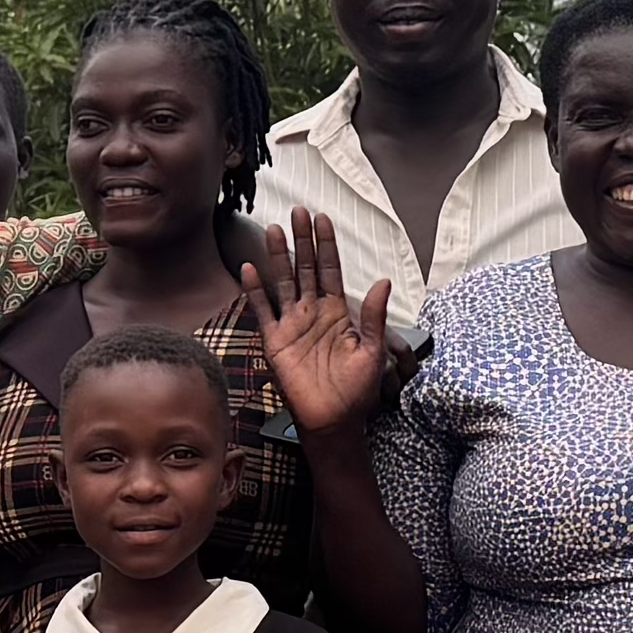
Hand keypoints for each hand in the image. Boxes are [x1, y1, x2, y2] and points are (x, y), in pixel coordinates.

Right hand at [245, 206, 393, 434]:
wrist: (333, 421)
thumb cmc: (356, 391)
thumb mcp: (373, 351)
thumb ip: (373, 316)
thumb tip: (383, 282)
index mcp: (338, 313)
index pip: (331, 270)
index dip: (327, 245)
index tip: (323, 219)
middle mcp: (313, 313)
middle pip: (306, 268)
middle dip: (302, 240)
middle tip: (298, 211)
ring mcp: (293, 325)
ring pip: (284, 282)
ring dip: (278, 256)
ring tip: (272, 229)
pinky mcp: (275, 342)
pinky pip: (263, 311)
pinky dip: (255, 290)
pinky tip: (249, 268)